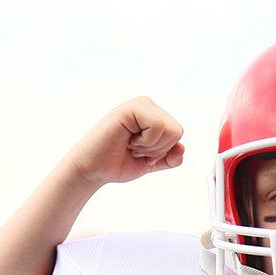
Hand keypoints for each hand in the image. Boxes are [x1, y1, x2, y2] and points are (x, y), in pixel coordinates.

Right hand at [67, 96, 185, 185]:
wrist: (94, 170)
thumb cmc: (119, 163)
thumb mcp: (152, 163)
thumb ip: (170, 158)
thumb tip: (182, 147)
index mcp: (154, 115)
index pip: (178, 134)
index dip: (162, 151)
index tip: (141, 152)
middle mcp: (148, 106)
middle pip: (177, 131)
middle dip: (157, 149)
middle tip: (134, 149)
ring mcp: (139, 104)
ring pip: (170, 130)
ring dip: (150, 147)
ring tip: (130, 144)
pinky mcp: (131, 108)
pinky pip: (158, 126)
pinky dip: (145, 142)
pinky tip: (127, 139)